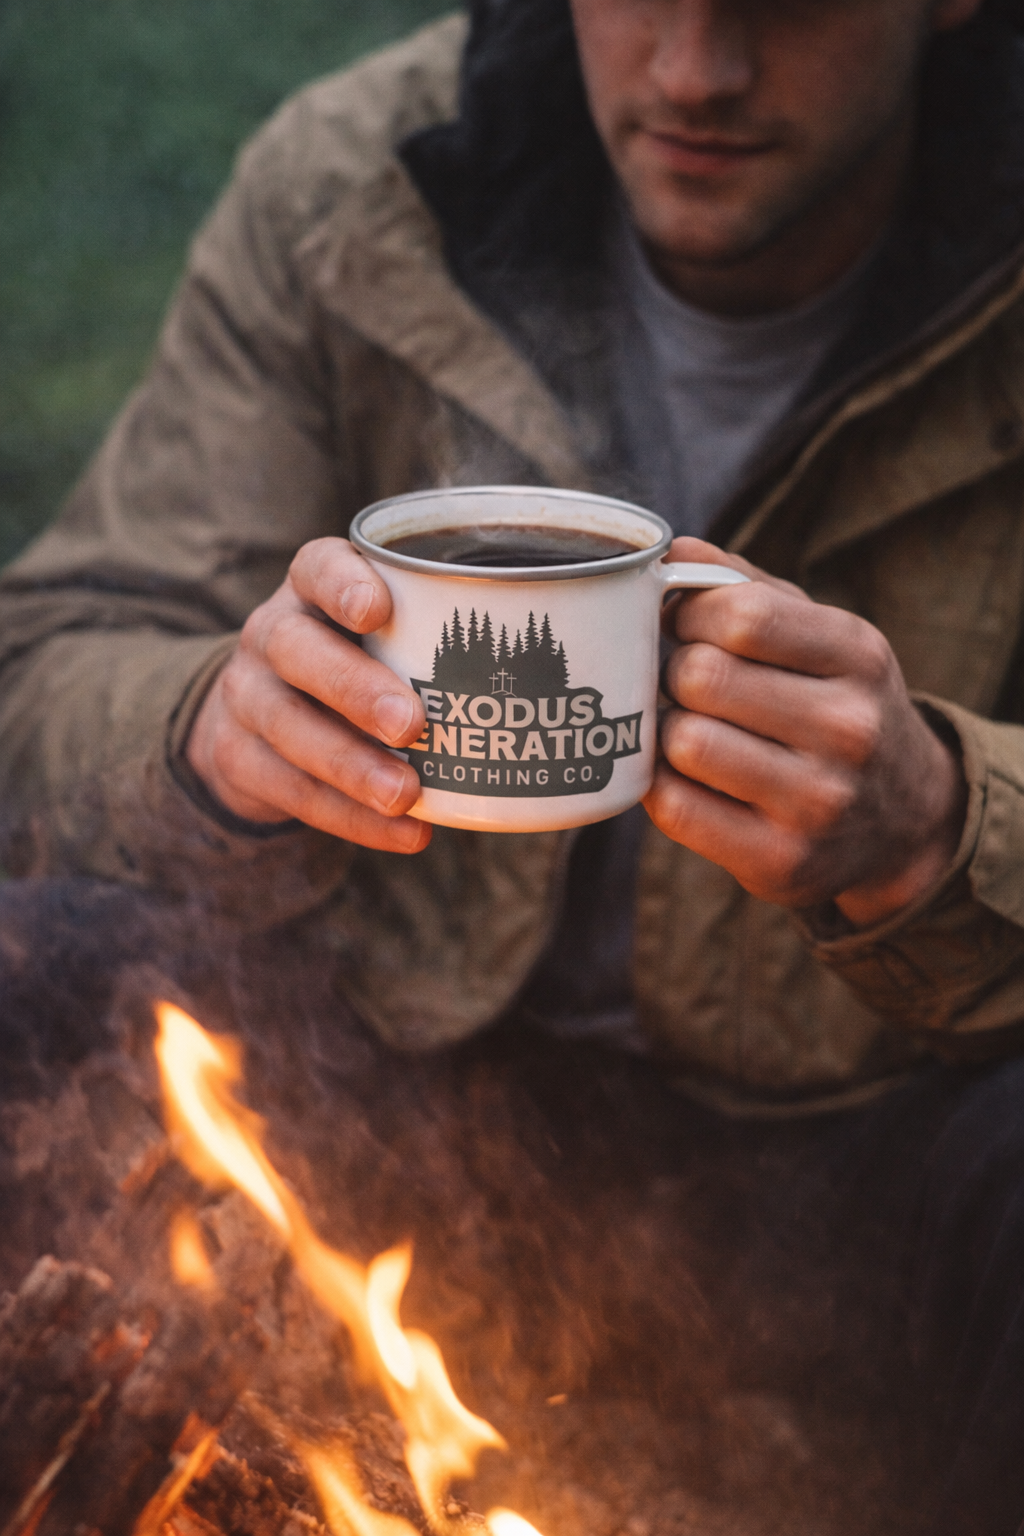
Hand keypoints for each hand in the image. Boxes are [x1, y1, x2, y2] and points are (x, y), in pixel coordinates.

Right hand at [186, 538, 430, 853]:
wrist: (265, 721)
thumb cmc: (366, 665)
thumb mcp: (394, 635)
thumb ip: (460, 635)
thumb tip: (592, 653)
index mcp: (312, 590)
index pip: (317, 568)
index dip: (342, 584)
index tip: (378, 608)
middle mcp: (272, 634)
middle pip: (297, 650)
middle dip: (354, 688)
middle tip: (411, 724)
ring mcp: (249, 696)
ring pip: (288, 726)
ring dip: (350, 765)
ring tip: (405, 793)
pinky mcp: (241, 758)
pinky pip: (290, 789)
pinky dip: (349, 817)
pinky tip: (406, 832)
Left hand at [643, 539, 967, 925]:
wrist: (903, 818)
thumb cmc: (835, 705)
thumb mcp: (820, 635)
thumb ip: (744, 586)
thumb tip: (670, 549)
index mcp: (859, 656)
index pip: (741, 615)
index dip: (689, 614)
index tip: (686, 627)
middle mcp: (849, 730)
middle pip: (701, 677)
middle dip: (674, 673)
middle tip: (684, 683)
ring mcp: (819, 804)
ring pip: (685, 743)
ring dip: (668, 732)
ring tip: (689, 728)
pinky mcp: (781, 863)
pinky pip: (675, 808)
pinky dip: (661, 786)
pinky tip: (683, 776)